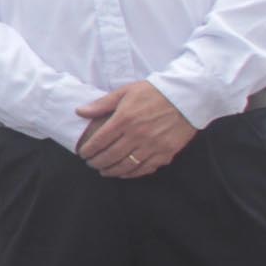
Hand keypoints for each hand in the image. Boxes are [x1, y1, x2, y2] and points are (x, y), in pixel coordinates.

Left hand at [74, 82, 197, 178]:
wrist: (186, 96)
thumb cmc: (153, 92)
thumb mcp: (125, 91)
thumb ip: (102, 104)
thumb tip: (79, 111)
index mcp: (124, 119)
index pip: (99, 141)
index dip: (88, 150)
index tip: (83, 154)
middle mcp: (137, 135)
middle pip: (110, 156)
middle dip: (97, 162)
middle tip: (91, 164)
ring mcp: (152, 146)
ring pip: (126, 165)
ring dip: (112, 171)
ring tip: (104, 171)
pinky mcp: (166, 153)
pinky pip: (145, 168)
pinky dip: (132, 173)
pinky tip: (124, 173)